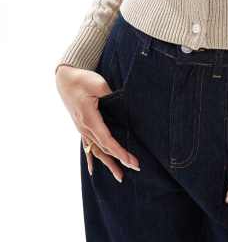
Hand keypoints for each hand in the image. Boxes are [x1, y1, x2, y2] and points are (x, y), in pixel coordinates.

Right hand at [55, 65, 139, 180]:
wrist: (65, 78)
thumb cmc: (83, 80)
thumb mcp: (99, 85)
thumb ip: (111, 97)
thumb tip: (123, 107)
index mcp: (90, 119)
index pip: (107, 141)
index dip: (120, 152)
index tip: (131, 161)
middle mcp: (85, 127)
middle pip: (104, 149)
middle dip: (120, 159)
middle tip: (136, 167)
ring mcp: (82, 128)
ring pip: (96, 150)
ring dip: (108, 163)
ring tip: (119, 176)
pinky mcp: (81, 126)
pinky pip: (88, 146)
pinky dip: (92, 158)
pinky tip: (93, 170)